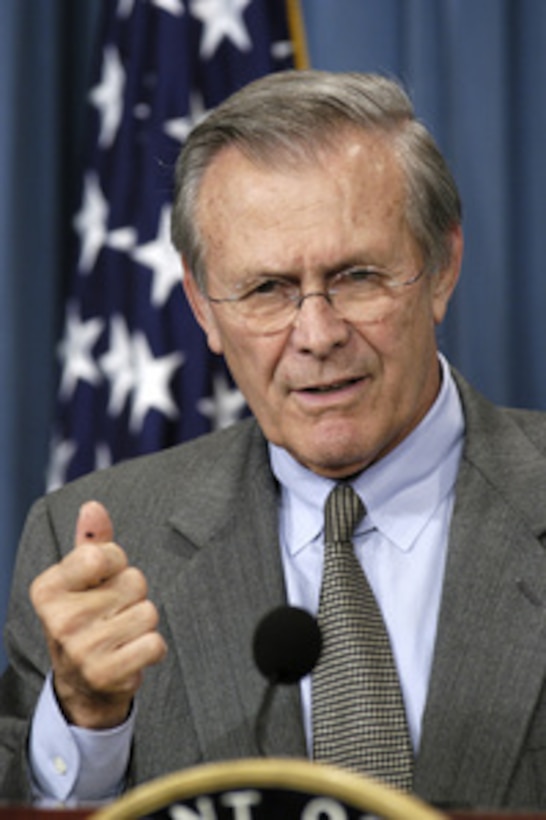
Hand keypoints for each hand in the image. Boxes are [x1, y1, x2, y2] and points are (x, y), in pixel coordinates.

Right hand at [30, 501, 166, 728]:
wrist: (82, 684)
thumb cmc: (86, 618)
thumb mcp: (81, 579)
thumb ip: (91, 540)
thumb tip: (93, 507)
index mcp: (49, 588)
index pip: (104, 554)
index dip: (116, 563)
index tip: (102, 581)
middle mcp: (60, 619)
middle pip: (134, 581)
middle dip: (132, 595)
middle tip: (111, 614)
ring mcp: (81, 650)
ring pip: (148, 612)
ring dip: (143, 623)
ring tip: (121, 635)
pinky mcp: (106, 674)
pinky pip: (155, 643)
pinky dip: (152, 649)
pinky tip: (130, 654)